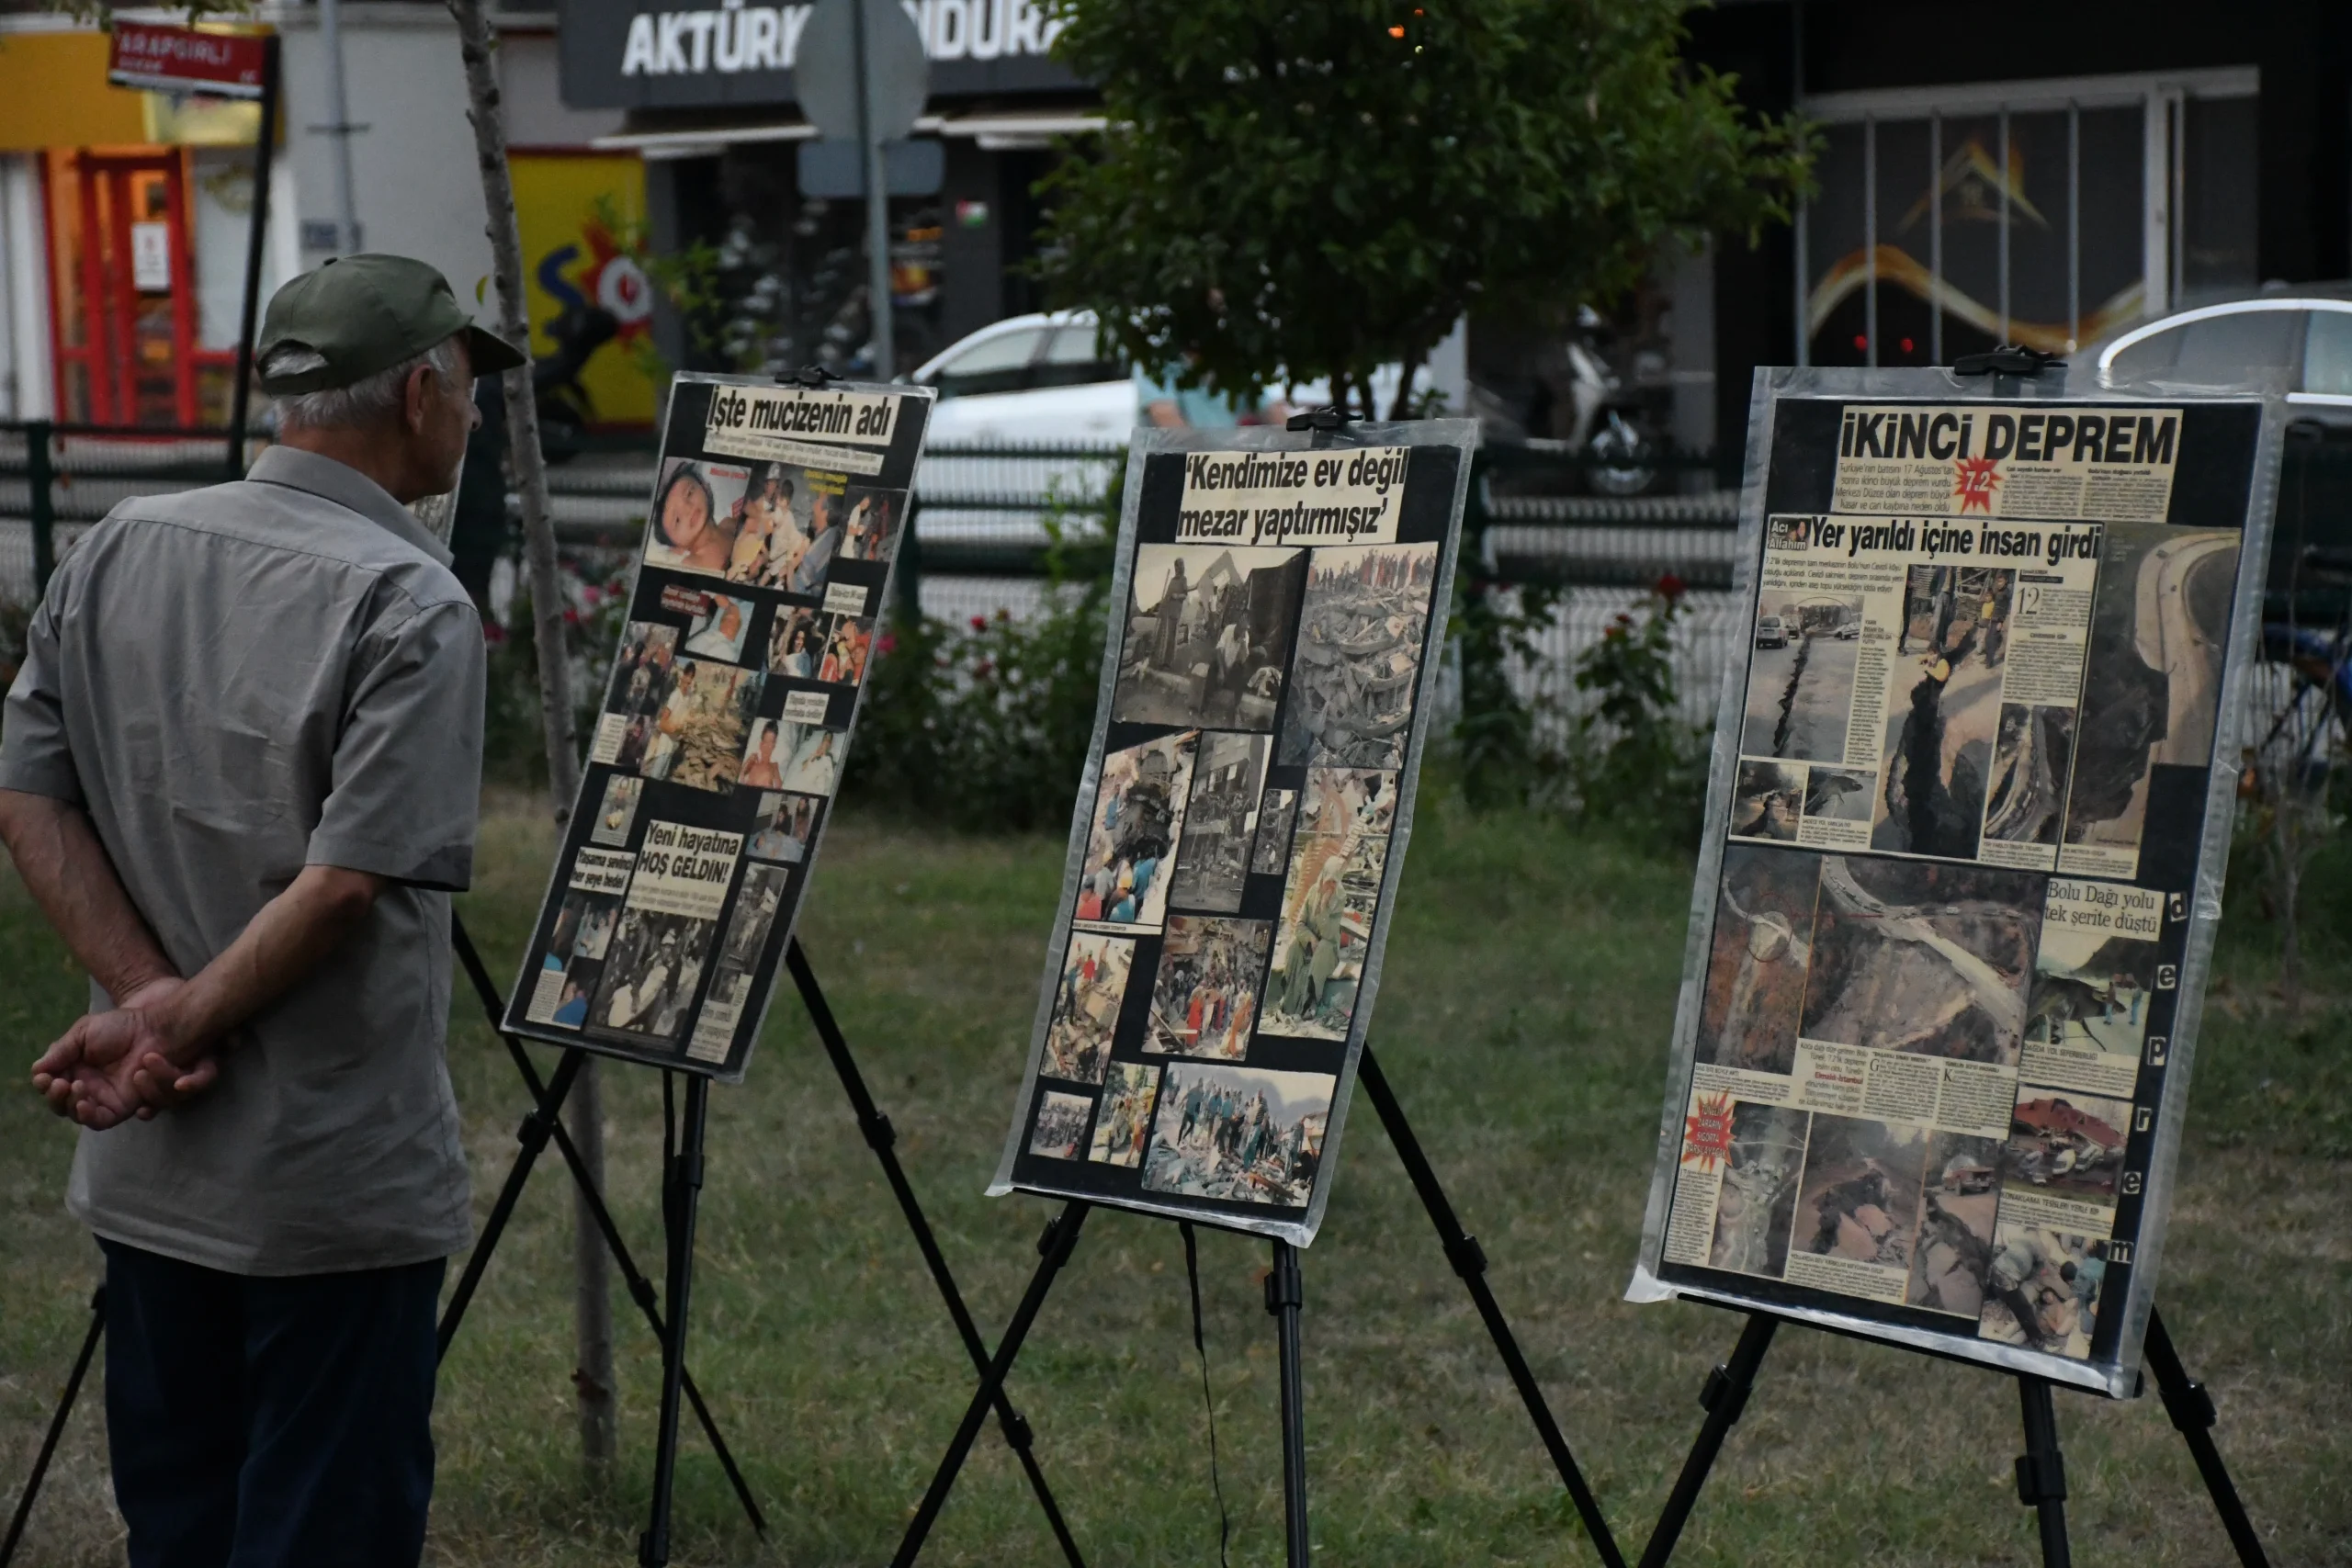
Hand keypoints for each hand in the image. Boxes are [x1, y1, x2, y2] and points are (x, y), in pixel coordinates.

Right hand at [31, 978, 217, 1129]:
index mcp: (74, 1068)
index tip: (44, 1077)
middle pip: (60, 1104)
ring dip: (70, 1105)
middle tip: (60, 1083)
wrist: (152, 1029)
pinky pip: (101, 1121)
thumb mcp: (83, 1033)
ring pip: (77, 1114)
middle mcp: (87, 1086)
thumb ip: (61, 1052)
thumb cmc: (120, 1026)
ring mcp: (104, 1098)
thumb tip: (36, 1071)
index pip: (51, 1085)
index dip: (44, 1084)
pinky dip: (88, 1116)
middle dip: (55, 1097)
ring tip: (74, 1087)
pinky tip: (84, 1103)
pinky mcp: (121, 1107)